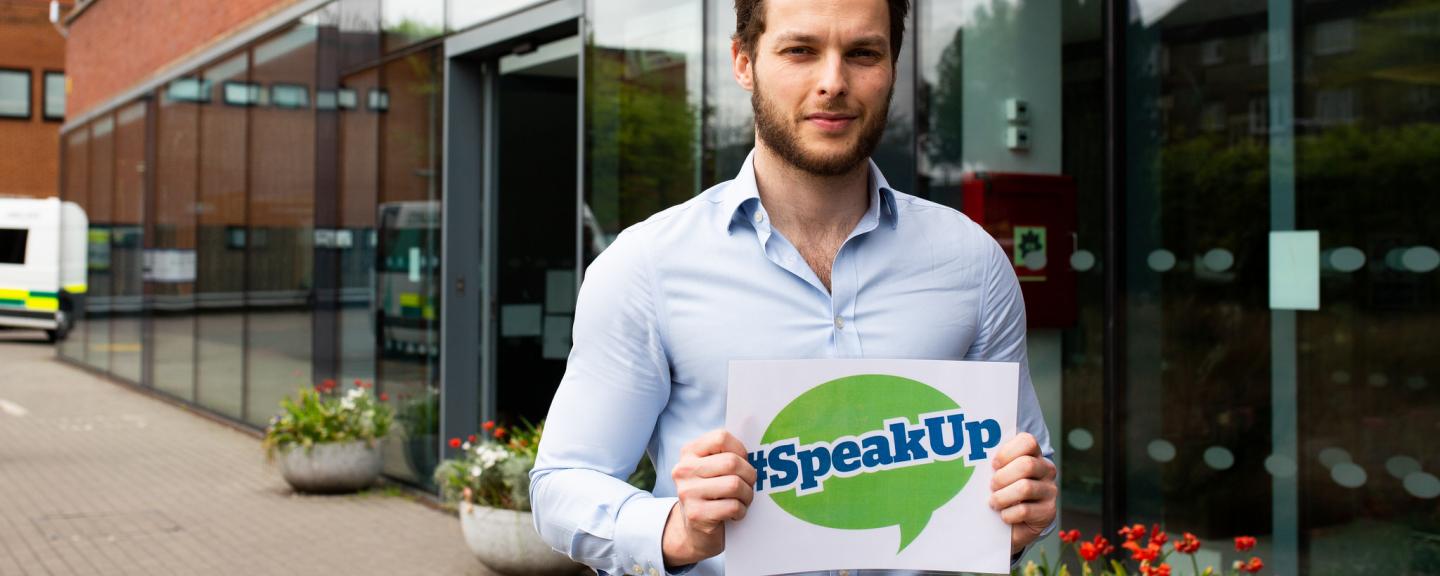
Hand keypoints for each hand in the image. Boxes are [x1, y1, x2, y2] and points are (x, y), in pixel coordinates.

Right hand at [662, 430, 755, 568]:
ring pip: (735, 484)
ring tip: (742, 500)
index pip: (721, 437)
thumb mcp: (712, 469)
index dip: (740, 450)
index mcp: (689, 452)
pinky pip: (733, 506)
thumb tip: (760, 451)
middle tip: (748, 485)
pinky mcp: (696, 514)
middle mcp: (684, 470)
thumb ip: (727, 455)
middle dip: (749, 475)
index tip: (743, 462)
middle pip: (732, 462)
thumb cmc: (712, 494)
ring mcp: (688, 492)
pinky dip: (741, 511)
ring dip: (747, 495)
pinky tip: (734, 513)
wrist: (694, 532)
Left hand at [988, 432, 1056, 555]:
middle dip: (1002, 477)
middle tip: (992, 486)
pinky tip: (1004, 515)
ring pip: (1025, 488)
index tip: (994, 465)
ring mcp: (1050, 490)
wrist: (1014, 523)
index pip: (1028, 441)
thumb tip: (974, 460)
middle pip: (1026, 465)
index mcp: (1034, 455)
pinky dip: (1008, 514)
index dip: (1007, 452)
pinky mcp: (1048, 512)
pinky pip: (1024, 510)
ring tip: (994, 502)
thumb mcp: (999, 475)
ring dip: (1002, 497)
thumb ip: (995, 465)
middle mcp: (1046, 470)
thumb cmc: (1002, 492)